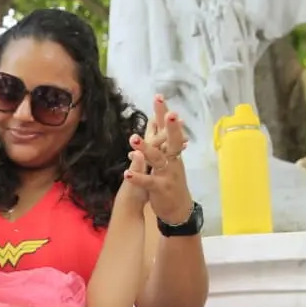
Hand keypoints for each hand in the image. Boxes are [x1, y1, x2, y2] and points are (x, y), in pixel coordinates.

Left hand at [123, 95, 193, 224]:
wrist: (178, 209)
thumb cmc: (170, 181)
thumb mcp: (167, 159)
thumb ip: (159, 141)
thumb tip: (154, 121)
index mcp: (173, 152)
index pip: (168, 129)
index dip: (164, 114)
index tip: (158, 97)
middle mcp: (173, 160)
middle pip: (171, 140)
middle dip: (169, 125)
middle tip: (168, 112)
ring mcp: (168, 174)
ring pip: (157, 158)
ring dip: (146, 148)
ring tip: (133, 138)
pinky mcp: (161, 188)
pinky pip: (148, 181)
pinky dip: (138, 177)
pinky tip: (126, 172)